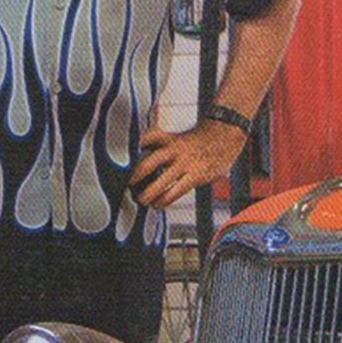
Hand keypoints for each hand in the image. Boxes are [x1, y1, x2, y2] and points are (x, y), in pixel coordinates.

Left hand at [131, 120, 246, 208]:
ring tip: (140, 201)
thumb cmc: (196, 141)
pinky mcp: (195, 176)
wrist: (224, 137)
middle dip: (133, 178)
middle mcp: (173, 150)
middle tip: (124, 187)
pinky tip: (157, 205)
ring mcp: (184, 163)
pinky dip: (163, 201)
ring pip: (160, 182)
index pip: (143, 140)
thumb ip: (157, 144)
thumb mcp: (175, 136)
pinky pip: (175, 192)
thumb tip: (137, 155)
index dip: (129, 149)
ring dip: (147, 195)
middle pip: (147, 164)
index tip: (118, 162)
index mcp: (167, 138)